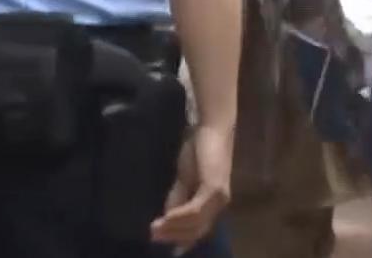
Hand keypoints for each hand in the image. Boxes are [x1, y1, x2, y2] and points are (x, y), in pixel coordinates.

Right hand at [150, 124, 233, 252]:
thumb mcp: (184, 180)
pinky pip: (195, 210)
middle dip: (173, 236)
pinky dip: (179, 216)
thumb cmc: (199, 151)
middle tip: (152, 236)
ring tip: (154, 228)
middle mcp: (220, 203)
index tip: (158, 241)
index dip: (179, 239)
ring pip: (195, 223)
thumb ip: (178, 199)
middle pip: (197, 231)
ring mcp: (219, 196)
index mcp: (214, 203)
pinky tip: (166, 217)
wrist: (211, 129)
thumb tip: (166, 220)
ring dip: (173, 228)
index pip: (198, 230)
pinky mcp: (214, 188)